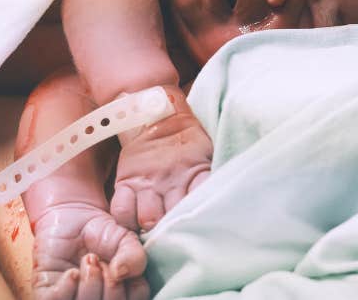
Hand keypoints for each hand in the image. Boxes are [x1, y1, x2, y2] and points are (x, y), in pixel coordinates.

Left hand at [31, 201, 149, 299]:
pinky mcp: (48, 294)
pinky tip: (72, 272)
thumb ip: (134, 257)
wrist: (74, 217)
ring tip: (88, 261)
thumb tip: (119, 273)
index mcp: (121, 294)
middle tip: (102, 261)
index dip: (130, 288)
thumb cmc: (102, 232)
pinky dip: (67, 288)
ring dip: (90, 284)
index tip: (120, 267)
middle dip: (110, 285)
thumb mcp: (127, 241)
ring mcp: (73, 299)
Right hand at [109, 94, 212, 231]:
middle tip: (179, 244)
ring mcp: (148, 182)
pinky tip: (134, 230)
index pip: (203, 198)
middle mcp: (171, 179)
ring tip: (157, 240)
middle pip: (173, 216)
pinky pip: (122, 209)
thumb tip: (234, 198)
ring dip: (152, 232)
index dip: (203, 218)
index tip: (207, 232)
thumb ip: (213, 176)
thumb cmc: (190, 142)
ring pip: (147, 218)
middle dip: (175, 233)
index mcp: (196, 171)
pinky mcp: (127, 181)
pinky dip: (127, 223)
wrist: (159, 114)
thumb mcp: (209, 153)